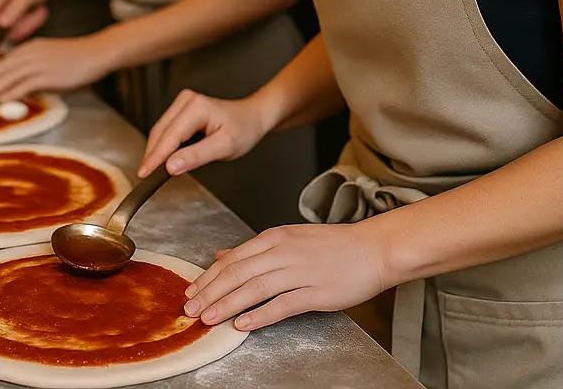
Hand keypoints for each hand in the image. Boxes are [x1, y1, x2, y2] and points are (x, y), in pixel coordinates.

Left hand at [0, 35, 110, 99]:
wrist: (95, 53)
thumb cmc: (76, 57)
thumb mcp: (50, 56)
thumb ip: (34, 66)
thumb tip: (22, 82)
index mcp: (30, 47)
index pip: (4, 60)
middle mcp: (31, 53)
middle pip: (2, 68)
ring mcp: (38, 63)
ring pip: (9, 77)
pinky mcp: (47, 75)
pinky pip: (23, 86)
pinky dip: (9, 94)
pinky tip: (0, 101)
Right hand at [138, 90, 267, 178]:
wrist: (252, 117)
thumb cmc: (243, 129)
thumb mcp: (224, 147)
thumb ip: (196, 156)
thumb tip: (170, 166)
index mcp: (196, 107)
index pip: (169, 136)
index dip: (155, 157)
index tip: (144, 174)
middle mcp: (186, 101)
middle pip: (161, 132)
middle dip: (152, 155)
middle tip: (144, 176)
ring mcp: (182, 103)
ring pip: (160, 131)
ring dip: (155, 150)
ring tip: (151, 171)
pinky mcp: (181, 109)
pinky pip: (166, 129)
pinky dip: (163, 145)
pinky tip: (162, 158)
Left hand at [184, 222, 386, 331]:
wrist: (371, 249)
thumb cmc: (331, 245)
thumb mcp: (288, 238)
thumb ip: (254, 250)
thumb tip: (222, 255)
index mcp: (274, 238)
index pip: (232, 258)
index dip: (209, 277)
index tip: (191, 291)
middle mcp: (282, 251)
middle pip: (237, 273)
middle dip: (210, 292)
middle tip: (190, 309)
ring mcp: (299, 271)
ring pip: (254, 288)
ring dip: (227, 304)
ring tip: (208, 318)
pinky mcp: (315, 292)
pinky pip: (282, 305)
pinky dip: (260, 315)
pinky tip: (244, 324)